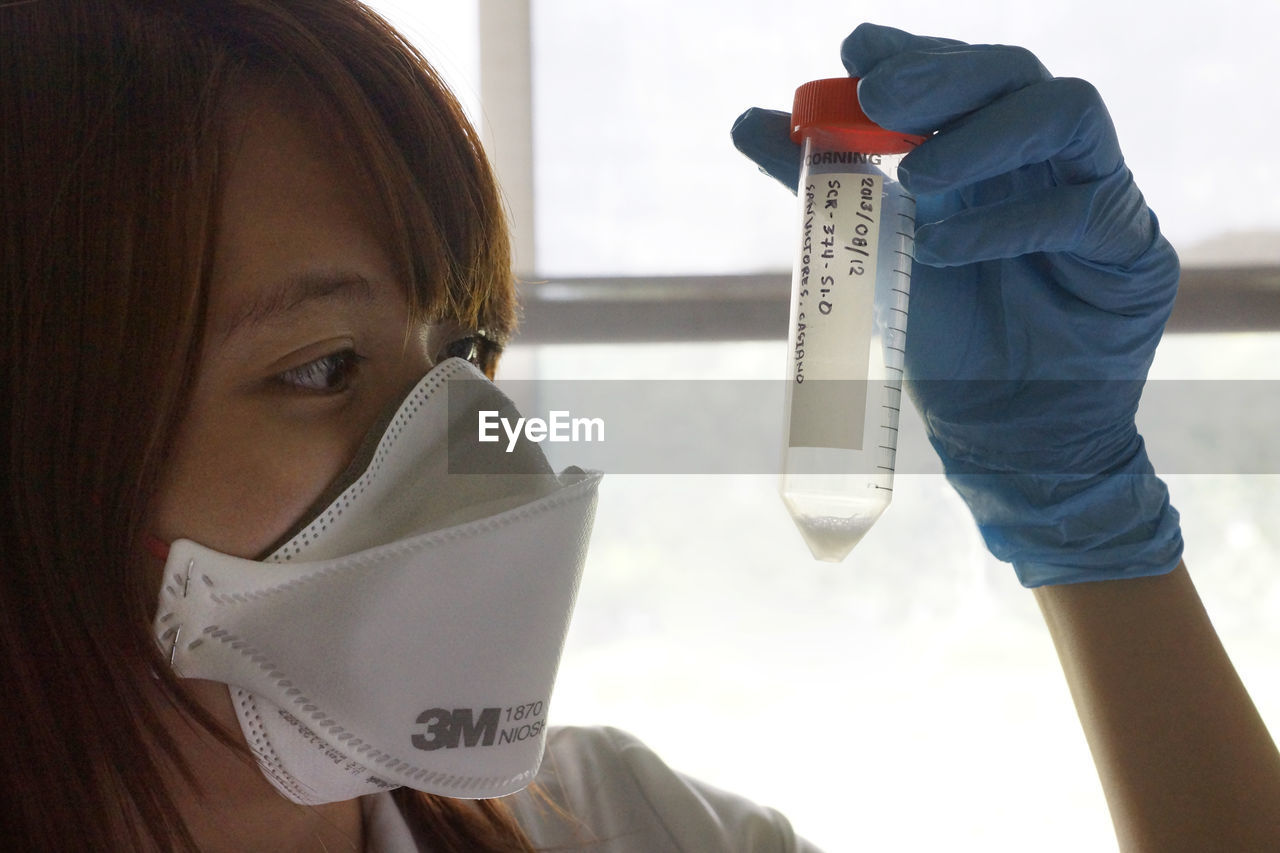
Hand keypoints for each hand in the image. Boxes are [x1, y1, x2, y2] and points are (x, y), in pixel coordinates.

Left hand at [731, 23, 1181, 585]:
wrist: (999, 434)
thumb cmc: (941, 341)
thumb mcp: (869, 253)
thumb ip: (823, 185)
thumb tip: (746, 120)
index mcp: (987, 153)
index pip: (961, 73)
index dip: (914, 51)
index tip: (856, 51)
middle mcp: (1044, 162)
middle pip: (1016, 73)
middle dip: (945, 74)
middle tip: (878, 93)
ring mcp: (1096, 198)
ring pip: (1067, 113)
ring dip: (981, 136)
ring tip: (914, 178)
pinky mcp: (1133, 252)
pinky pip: (1085, 210)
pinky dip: (1007, 222)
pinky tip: (945, 249)